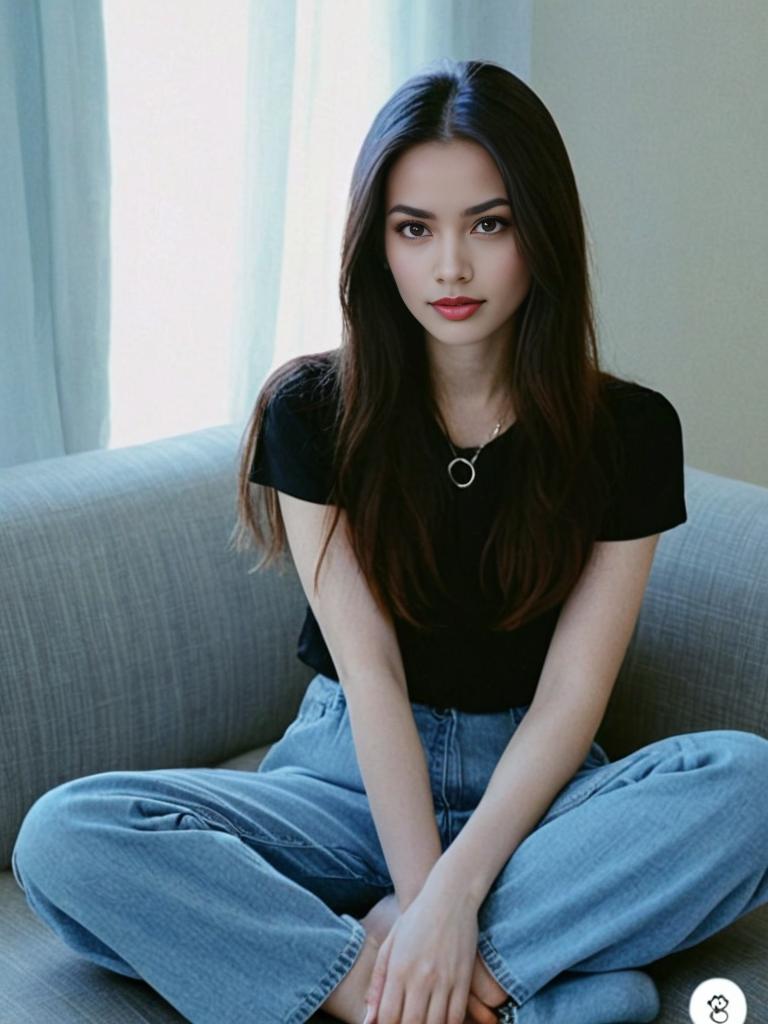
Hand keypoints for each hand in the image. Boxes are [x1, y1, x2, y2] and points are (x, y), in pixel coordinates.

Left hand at [364, 878, 481, 1023]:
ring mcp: (444, 980)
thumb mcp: (389, 945)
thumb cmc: (415, 920)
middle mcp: (421, 977)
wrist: (450, 898)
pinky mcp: (463, 980)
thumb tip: (368, 1020)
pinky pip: (456, 1016)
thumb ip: (377, 983)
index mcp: (398, 968)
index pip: (388, 1016)